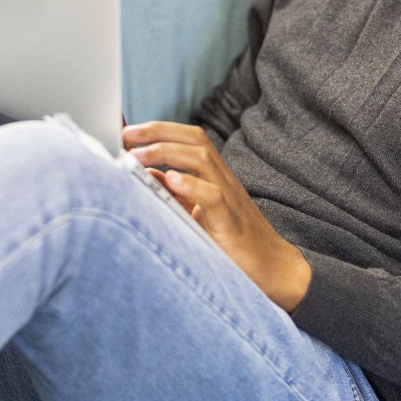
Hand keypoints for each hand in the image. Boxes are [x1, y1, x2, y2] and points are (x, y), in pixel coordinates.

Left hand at [120, 120, 311, 311]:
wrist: (274, 271)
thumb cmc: (234, 244)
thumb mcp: (199, 214)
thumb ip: (176, 193)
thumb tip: (146, 173)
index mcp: (216, 177)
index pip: (191, 138)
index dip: (160, 129)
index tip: (128, 131)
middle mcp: (224, 181)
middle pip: (195, 140)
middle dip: (158, 133)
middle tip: (126, 135)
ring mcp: (230, 199)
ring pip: (203, 160)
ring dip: (167, 153)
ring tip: (138, 156)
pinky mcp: (231, 224)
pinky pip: (213, 197)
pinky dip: (191, 186)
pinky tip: (170, 181)